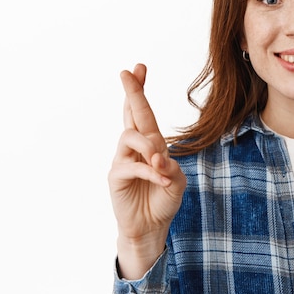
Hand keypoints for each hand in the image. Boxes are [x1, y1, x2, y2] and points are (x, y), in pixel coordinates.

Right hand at [108, 64, 185, 278]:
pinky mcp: (117, 177)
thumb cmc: (163, 199)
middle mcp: (135, 148)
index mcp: (150, 144)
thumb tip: (157, 159)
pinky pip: (131, 167)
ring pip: (129, 137)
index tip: (140, 67)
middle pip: (131, 114)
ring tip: (159, 163)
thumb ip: (170, 167)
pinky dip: (150, 172)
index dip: (140, 91)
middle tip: (127, 72)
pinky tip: (162, 181)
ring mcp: (123, 160)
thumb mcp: (177, 181)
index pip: (144, 113)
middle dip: (132, 92)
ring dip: (148, 147)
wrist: (151, 227)